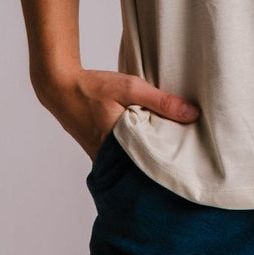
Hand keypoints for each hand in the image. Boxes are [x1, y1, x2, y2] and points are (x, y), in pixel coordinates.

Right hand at [33, 65, 200, 161]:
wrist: (61, 88)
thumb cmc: (94, 87)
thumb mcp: (131, 87)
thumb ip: (161, 101)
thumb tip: (192, 114)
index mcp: (119, 147)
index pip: (152, 164)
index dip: (171, 163)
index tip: (189, 161)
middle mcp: (109, 159)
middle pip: (143, 167)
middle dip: (162, 162)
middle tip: (184, 158)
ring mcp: (102, 158)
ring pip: (133, 163)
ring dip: (148, 155)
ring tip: (170, 148)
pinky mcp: (99, 153)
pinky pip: (122, 157)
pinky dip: (135, 150)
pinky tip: (147, 140)